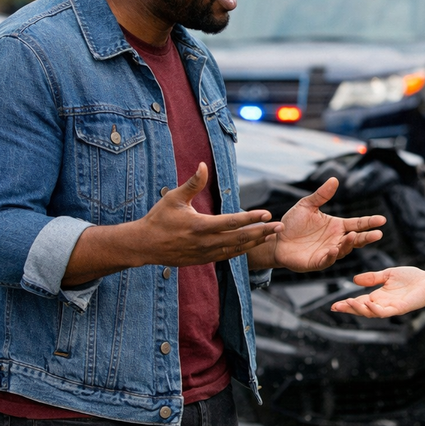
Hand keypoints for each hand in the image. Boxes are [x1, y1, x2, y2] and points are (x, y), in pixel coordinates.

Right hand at [135, 163, 283, 265]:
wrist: (144, 245)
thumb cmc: (159, 218)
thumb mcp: (174, 198)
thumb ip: (192, 183)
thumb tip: (203, 165)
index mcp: (199, 226)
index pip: (231, 222)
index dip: (250, 218)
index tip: (267, 214)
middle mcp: (205, 242)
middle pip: (240, 238)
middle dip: (262, 232)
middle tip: (280, 227)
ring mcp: (205, 254)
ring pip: (236, 250)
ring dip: (255, 242)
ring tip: (272, 235)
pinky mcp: (203, 260)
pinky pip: (228, 256)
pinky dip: (243, 251)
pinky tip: (254, 244)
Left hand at [250, 177, 385, 271]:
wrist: (277, 239)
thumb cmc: (293, 223)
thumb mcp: (307, 205)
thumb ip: (321, 195)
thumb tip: (334, 179)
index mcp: (337, 226)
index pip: (357, 224)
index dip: (369, 222)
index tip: (382, 219)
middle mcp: (335, 240)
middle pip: (356, 239)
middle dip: (367, 237)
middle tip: (378, 234)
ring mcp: (328, 252)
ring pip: (343, 250)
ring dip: (349, 244)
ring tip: (353, 237)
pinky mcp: (317, 262)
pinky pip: (327, 260)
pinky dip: (331, 256)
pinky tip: (334, 250)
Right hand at [330, 267, 424, 316]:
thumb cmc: (412, 278)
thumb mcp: (388, 275)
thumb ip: (372, 278)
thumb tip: (354, 280)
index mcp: (379, 296)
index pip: (359, 302)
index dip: (347, 304)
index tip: (334, 305)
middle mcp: (383, 304)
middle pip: (363, 310)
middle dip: (349, 309)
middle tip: (337, 306)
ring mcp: (391, 308)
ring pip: (372, 313)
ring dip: (360, 309)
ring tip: (349, 302)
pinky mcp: (401, 308)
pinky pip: (386, 312)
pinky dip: (376, 309)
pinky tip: (368, 303)